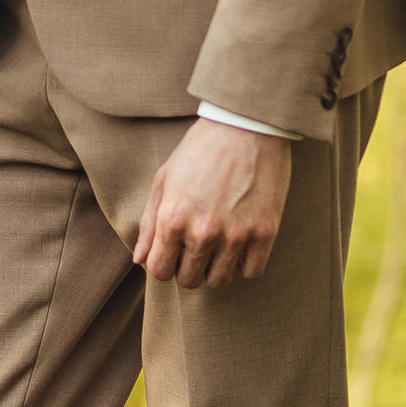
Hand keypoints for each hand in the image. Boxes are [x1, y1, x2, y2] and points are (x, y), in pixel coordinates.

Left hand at [134, 118, 293, 289]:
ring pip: (219, 281)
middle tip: (195, 247)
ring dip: (215, 269)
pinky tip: (240, 244)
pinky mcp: (265, 233)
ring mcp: (236, 235)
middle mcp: (202, 233)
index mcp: (173, 219)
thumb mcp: (165, 179)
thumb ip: (149, 223)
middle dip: (187, 268)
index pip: (159, 271)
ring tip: (217, 246)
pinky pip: (251, 272)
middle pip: (189, 280)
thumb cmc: (201, 149)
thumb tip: (140, 260)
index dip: (163, 264)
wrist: (245, 125)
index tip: (172, 253)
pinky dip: (244, 264)